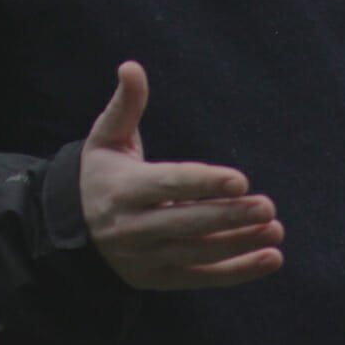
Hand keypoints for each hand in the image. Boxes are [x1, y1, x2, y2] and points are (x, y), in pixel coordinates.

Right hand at [79, 62, 283, 290]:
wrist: (68, 230)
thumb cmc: (100, 174)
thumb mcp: (105, 139)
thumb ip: (124, 105)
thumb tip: (131, 66)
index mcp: (123, 190)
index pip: (168, 185)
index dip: (204, 183)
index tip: (240, 180)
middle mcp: (132, 228)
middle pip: (187, 223)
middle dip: (229, 216)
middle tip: (267, 205)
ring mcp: (145, 258)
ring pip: (198, 253)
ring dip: (240, 243)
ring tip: (276, 229)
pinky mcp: (158, 278)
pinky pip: (202, 278)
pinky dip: (238, 272)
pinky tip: (271, 258)